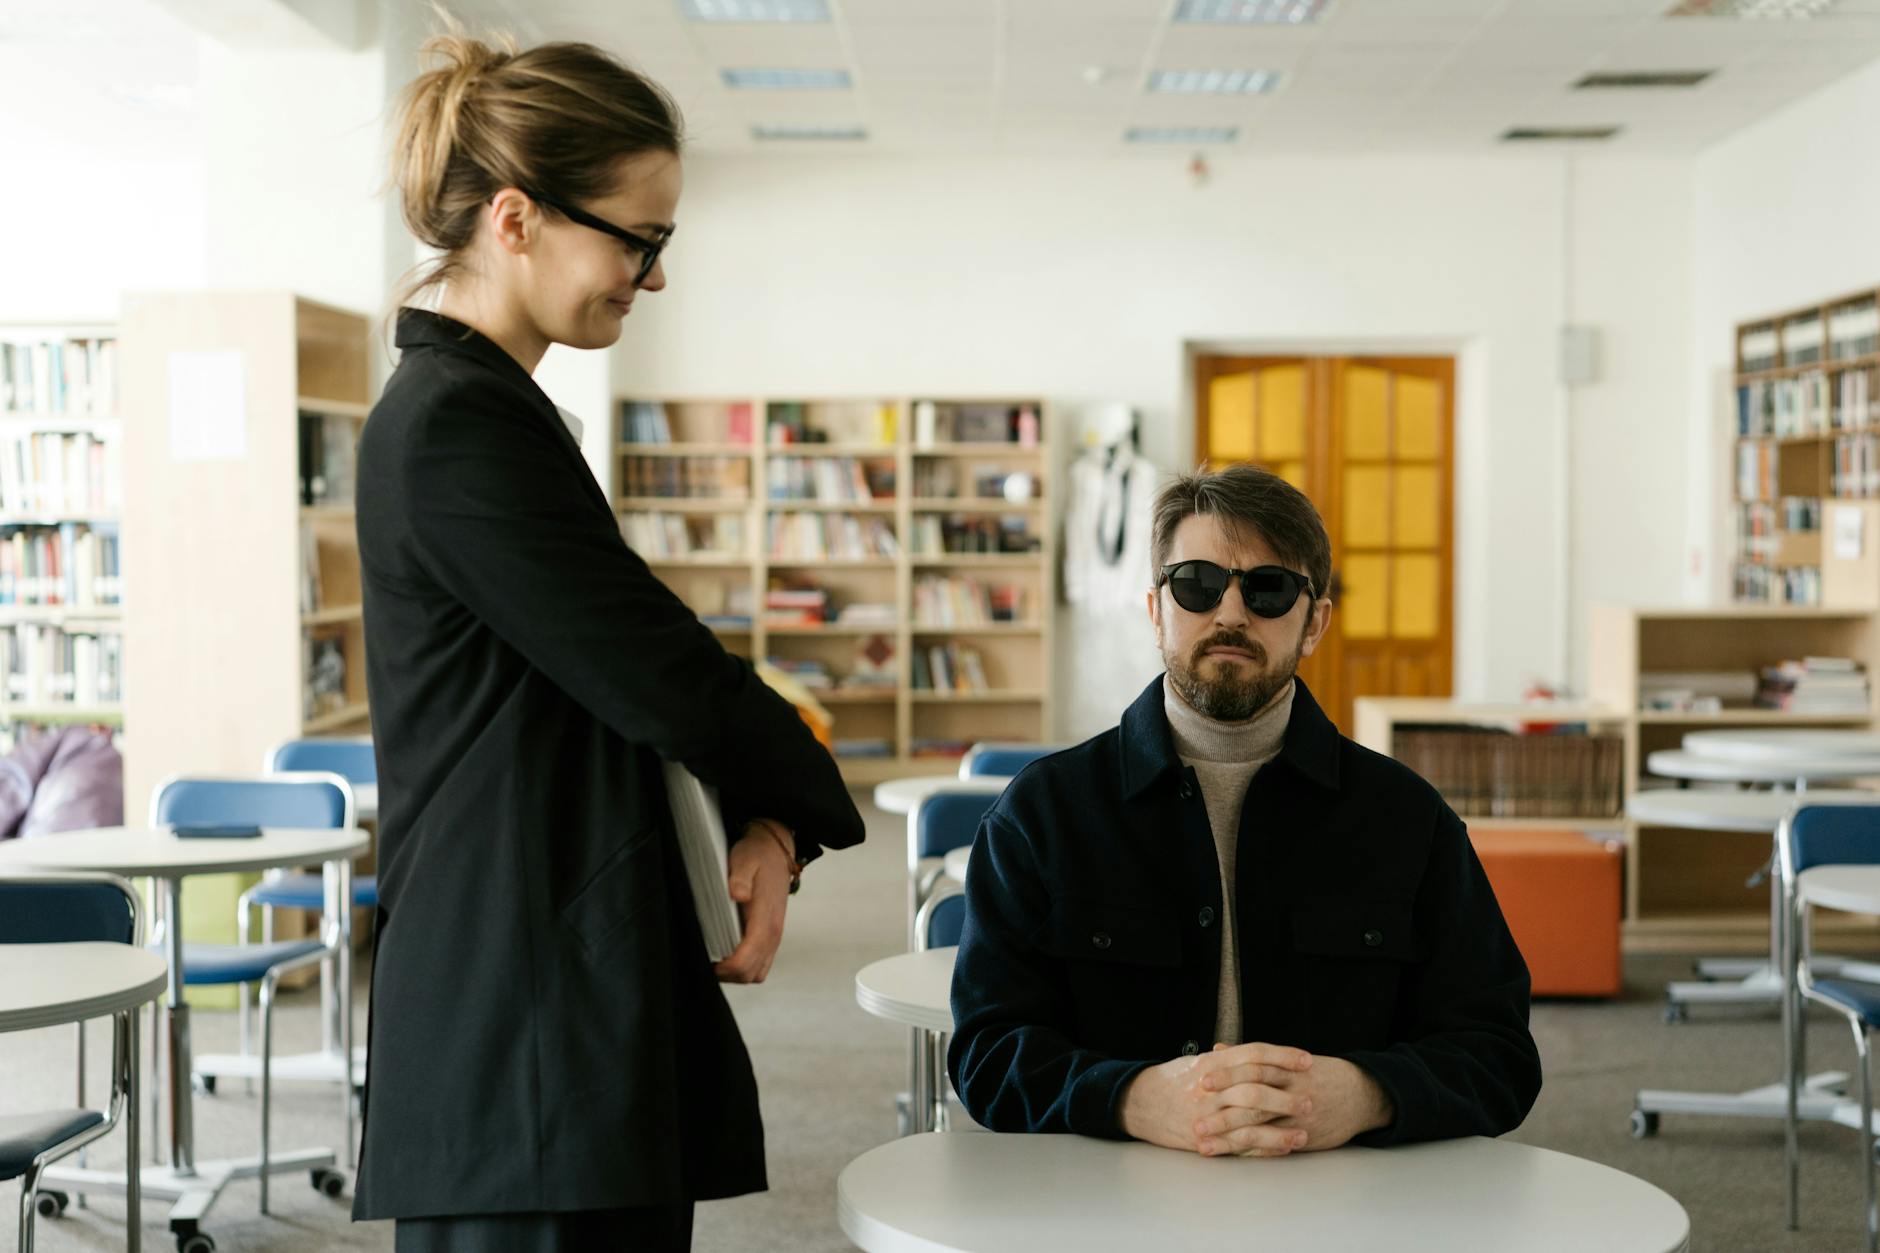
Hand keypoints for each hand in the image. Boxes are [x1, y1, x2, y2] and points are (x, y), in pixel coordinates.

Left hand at [712, 819, 793, 983]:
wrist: (776, 851)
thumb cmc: (757, 856)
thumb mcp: (745, 860)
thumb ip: (740, 878)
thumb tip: (738, 895)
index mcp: (766, 919)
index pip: (748, 958)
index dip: (728, 968)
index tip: (711, 962)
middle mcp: (773, 933)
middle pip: (752, 974)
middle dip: (730, 975)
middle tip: (709, 963)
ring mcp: (774, 936)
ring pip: (758, 973)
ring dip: (738, 973)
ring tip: (718, 960)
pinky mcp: (772, 936)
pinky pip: (761, 964)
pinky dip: (746, 966)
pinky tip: (730, 953)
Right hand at [1118, 1042, 1315, 1157]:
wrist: (1138, 1102)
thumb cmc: (1172, 1080)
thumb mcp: (1198, 1061)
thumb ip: (1229, 1058)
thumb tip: (1262, 1056)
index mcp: (1211, 1062)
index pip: (1253, 1054)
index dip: (1282, 1055)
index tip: (1306, 1059)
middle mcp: (1210, 1087)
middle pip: (1254, 1087)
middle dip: (1285, 1095)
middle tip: (1310, 1098)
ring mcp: (1206, 1113)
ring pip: (1249, 1119)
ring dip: (1280, 1128)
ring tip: (1304, 1130)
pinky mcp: (1204, 1137)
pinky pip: (1239, 1144)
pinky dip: (1263, 1146)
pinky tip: (1282, 1147)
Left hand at [1195, 1047, 1393, 1155]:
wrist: (1362, 1094)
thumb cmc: (1318, 1074)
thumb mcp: (1289, 1060)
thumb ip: (1252, 1057)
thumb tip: (1217, 1049)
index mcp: (1287, 1068)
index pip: (1253, 1067)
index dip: (1226, 1073)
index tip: (1201, 1079)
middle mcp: (1292, 1091)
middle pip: (1253, 1099)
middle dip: (1223, 1111)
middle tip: (1196, 1118)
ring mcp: (1298, 1118)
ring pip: (1260, 1127)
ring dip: (1229, 1136)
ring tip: (1204, 1142)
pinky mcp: (1304, 1138)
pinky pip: (1273, 1146)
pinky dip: (1250, 1151)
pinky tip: (1229, 1154)